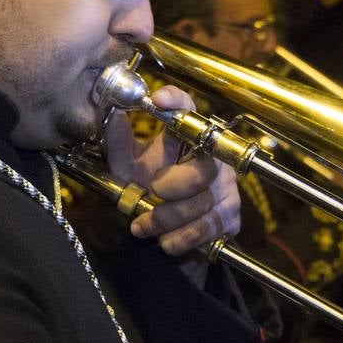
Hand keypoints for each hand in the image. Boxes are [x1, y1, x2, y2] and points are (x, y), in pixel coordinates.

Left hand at [103, 85, 241, 255]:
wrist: (163, 228)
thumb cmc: (146, 189)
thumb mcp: (127, 167)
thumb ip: (118, 144)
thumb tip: (112, 115)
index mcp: (186, 138)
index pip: (188, 109)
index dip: (176, 102)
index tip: (157, 100)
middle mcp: (212, 159)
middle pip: (203, 169)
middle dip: (174, 185)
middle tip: (152, 191)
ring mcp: (225, 189)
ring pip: (203, 203)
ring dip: (167, 219)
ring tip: (142, 226)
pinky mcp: (230, 217)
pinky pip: (210, 228)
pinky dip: (183, 238)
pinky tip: (166, 241)